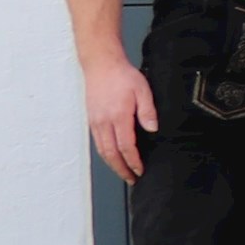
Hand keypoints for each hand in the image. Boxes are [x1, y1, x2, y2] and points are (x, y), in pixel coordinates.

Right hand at [84, 53, 156, 181]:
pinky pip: (98, 142)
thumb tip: (152, 129)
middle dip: (121, 169)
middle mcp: (104, 122)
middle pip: (111, 154)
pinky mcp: (92, 119)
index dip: (133, 161)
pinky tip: (112, 157)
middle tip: (131, 179)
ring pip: (102, 150)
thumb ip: (147, 111)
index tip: (140, 170)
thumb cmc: (123, 76)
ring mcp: (96, 122)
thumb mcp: (142, 90)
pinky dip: (105, 154)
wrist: (101, 65)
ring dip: (112, 164)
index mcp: (118, 116)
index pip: (125, 146)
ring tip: (123, 172)